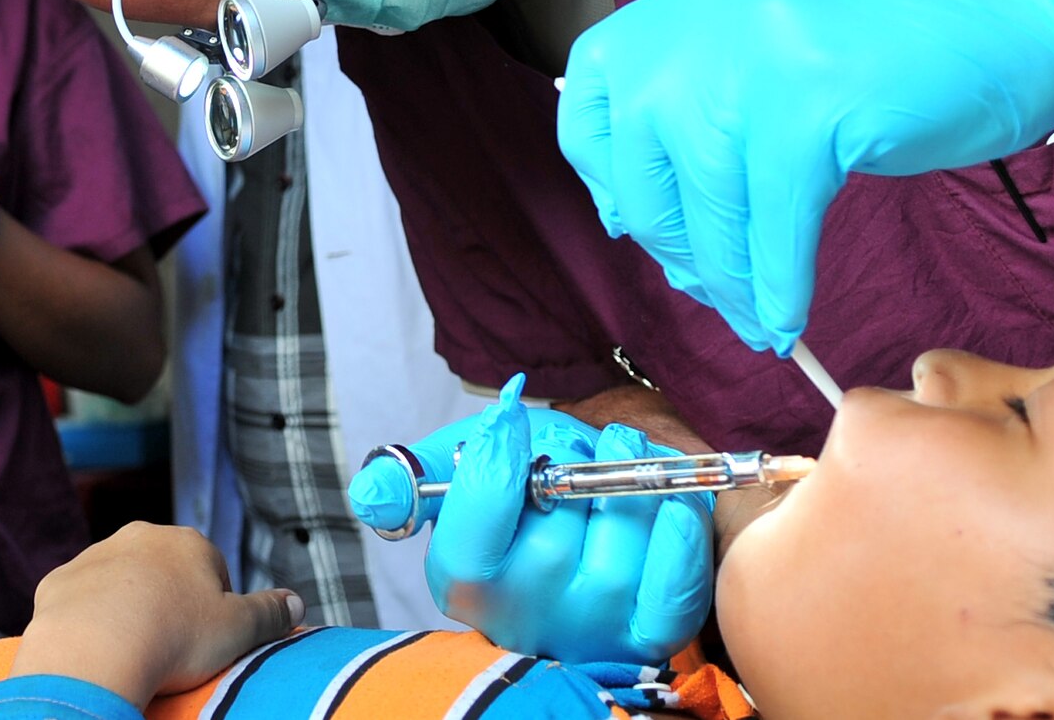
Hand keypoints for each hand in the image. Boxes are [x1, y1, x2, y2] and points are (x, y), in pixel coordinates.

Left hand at [12, 523, 302, 705]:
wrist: (94, 650)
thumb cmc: (174, 638)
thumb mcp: (238, 629)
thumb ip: (271, 613)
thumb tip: (298, 603)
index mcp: (189, 542)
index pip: (212, 571)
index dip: (213, 609)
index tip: (206, 642)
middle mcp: (140, 536)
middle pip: (163, 570)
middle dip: (167, 601)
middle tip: (170, 647)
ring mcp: (95, 556)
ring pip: (118, 582)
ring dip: (125, 608)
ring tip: (131, 651)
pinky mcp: (58, 581)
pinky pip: (79, 600)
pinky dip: (87, 620)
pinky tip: (96, 648)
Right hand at [348, 376, 713, 667]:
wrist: (585, 514)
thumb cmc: (518, 492)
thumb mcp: (454, 471)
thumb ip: (409, 477)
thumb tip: (374, 494)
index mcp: (464, 582)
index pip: (468, 546)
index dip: (492, 471)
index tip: (511, 419)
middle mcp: (523, 620)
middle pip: (551, 547)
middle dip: (574, 469)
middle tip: (581, 438)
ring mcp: (589, 632)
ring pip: (618, 561)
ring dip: (633, 485)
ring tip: (623, 455)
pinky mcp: (650, 633)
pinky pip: (673, 589)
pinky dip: (680, 534)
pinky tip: (670, 498)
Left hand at [557, 0, 1053, 353]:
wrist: (1013, 22)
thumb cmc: (896, 52)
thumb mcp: (770, 48)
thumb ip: (703, 107)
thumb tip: (639, 214)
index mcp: (691, 2)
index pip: (592, 93)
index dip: (608, 170)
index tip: (636, 219)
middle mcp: (708, 18)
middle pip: (643, 162)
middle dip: (675, 242)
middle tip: (714, 289)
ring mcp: (759, 56)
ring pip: (709, 200)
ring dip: (730, 277)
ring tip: (755, 316)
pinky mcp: (813, 105)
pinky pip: (774, 220)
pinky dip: (778, 279)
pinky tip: (787, 313)